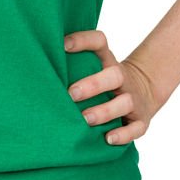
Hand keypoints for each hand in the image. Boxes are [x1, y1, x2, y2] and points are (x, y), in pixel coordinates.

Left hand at [64, 29, 160, 144]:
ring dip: (105, 111)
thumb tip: (37, 60)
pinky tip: (107, 139)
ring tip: (85, 119)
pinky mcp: (141, 120)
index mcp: (107, 60)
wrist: (143, 90)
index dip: (82, 41)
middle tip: (71, 94)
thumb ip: (73, 62)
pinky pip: (136, 128)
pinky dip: (123, 135)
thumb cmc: (103, 78)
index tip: (62, 45)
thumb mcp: (94, 65)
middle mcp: (122, 77)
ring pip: (125, 102)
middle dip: (92, 85)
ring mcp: (133, 99)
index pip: (99, 42)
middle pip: (114, 75)